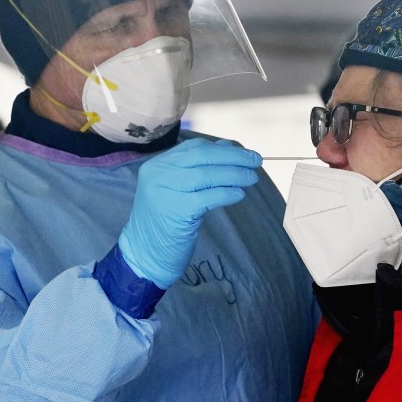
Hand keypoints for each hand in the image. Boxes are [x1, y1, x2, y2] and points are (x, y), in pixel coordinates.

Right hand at [118, 138, 261, 287]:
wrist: (145, 254)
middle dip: (234, 157)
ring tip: (252, 178)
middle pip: (203, 156)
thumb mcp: (178, 190)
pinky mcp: (176, 211)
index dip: (223, 149)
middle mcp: (158, 174)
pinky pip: (209, 197)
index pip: (195, 147)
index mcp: (157, 165)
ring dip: (235, 174)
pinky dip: (227, 193)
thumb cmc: (165, 221)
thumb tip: (229, 147)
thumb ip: (199, 168)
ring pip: (207, 175)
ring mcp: (165, 191)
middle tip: (257, 161)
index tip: (245, 153)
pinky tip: (239, 194)